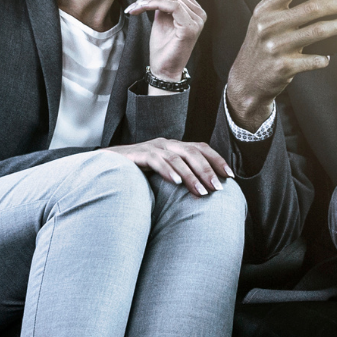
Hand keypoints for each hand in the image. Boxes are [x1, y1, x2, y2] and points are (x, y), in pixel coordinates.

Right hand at [109, 139, 230, 195]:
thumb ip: (180, 176)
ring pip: (178, 158)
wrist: (105, 165)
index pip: (201, 148)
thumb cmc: (137, 173)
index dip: (217, 160)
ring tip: (202, 192)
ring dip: (191, 175)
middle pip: (193, 152)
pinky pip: (156, 160)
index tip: (230, 176)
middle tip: (218, 189)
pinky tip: (176, 182)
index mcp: (174, 147)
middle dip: (208, 171)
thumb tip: (204, 191)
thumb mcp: (163, 174)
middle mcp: (166, 144)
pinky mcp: (138, 154)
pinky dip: (168, 170)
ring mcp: (152, 147)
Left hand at [126, 0, 203, 81]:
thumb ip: (162, 3)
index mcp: (194, 10)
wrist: (163, 69)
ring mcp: (197, 21)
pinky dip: (153, 4)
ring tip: (135, 7)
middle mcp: (199, 13)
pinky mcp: (190, 27)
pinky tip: (141, 8)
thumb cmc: (162, 47)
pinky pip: (172, 6)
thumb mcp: (161, 19)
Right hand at [224, 0, 336, 129]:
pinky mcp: (284, 67)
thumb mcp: (263, 23)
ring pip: (317, 31)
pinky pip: (313, 60)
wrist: (246, 80)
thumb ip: (283, 10)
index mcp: (264, 11)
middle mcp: (269, 26)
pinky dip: (324, 58)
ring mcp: (276, 47)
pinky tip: (329, 56)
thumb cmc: (261, 47)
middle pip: (310, 8)